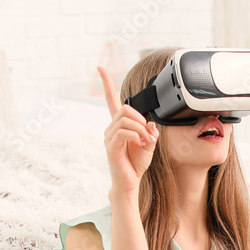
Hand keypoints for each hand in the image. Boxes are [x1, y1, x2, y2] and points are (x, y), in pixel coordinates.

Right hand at [97, 65, 158, 198]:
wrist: (130, 181)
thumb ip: (150, 131)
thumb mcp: (148, 144)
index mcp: (119, 125)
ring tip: (144, 142)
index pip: (111, 100)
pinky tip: (139, 144)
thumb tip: (150, 123)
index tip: (100, 68)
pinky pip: (124, 132)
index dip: (106, 84)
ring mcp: (109, 137)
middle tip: (148, 135)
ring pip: (126, 120)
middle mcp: (111, 128)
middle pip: (125, 109)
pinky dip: (136, 136)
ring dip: (140, 129)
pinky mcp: (111, 147)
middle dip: (140, 119)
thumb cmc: (136, 164)